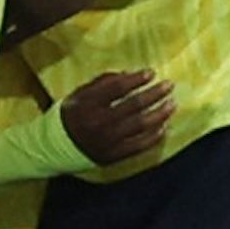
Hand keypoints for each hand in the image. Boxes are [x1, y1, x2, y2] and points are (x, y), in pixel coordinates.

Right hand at [58, 71, 175, 165]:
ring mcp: (108, 140)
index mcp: (88, 104)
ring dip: (159, 114)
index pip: (117, 88)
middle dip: (154, 94)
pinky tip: (164, 127)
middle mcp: (99, 122)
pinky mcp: (113, 155)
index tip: (151, 73)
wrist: (56, 147)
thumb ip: (102, 83)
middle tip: (169, 85)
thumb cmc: (72, 115)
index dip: (136, 79)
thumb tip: (129, 74)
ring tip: (172, 105)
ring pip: (140, 126)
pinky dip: (154, 137)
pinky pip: (139, 146)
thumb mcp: (80, 94)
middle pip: (133, 106)